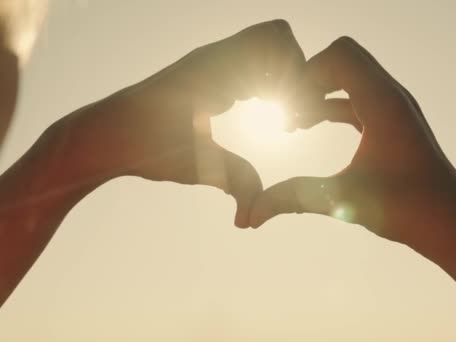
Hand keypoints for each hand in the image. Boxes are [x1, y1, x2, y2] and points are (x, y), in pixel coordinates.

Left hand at [62, 20, 304, 226]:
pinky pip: (250, 61)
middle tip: (293, 113)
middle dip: (296, 73)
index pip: (276, 44)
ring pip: (265, 46)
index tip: (292, 119)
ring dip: (282, 76)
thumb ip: (235, 183)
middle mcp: (215, 57)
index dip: (297, 77)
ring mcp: (212, 62)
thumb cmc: (144, 146)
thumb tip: (251, 219)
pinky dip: (266, 80)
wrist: (105, 135)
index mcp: (215, 69)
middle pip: (277, 37)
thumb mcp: (196, 167)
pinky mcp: (209, 73)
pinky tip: (263, 112)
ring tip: (282, 115)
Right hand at [250, 37, 455, 260]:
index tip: (288, 109)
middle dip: (310, 79)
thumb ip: (294, 198)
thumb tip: (252, 213)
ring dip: (319, 94)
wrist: (452, 224)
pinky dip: (332, 107)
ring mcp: (395, 108)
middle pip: (343, 59)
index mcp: (383, 101)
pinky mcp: (394, 123)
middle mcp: (392, 96)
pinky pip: (357, 100)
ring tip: (292, 124)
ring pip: (350, 80)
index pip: (339, 55)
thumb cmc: (408, 209)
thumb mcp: (343, 200)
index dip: (307, 74)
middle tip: (288, 111)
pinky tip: (310, 126)